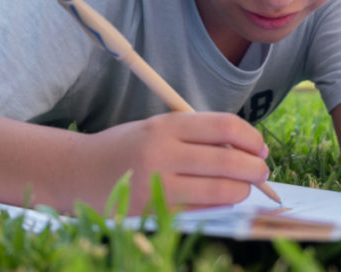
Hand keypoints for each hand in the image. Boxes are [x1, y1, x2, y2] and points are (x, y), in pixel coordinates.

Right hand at [87, 111, 270, 212]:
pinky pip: (204, 212)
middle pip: (229, 160)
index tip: (260, 147)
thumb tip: (247, 149)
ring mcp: (158, 187)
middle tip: (262, 172)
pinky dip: (221, 207)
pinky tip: (221, 201)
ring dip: (243, 190)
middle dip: (256, 169)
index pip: (225, 126)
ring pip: (222, 190)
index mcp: (165, 126)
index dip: (251, 137)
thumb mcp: (157, 129)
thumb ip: (197, 136)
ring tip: (245, 188)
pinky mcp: (155, 214)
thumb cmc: (126, 150)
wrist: (77, 174)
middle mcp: (162, 154)